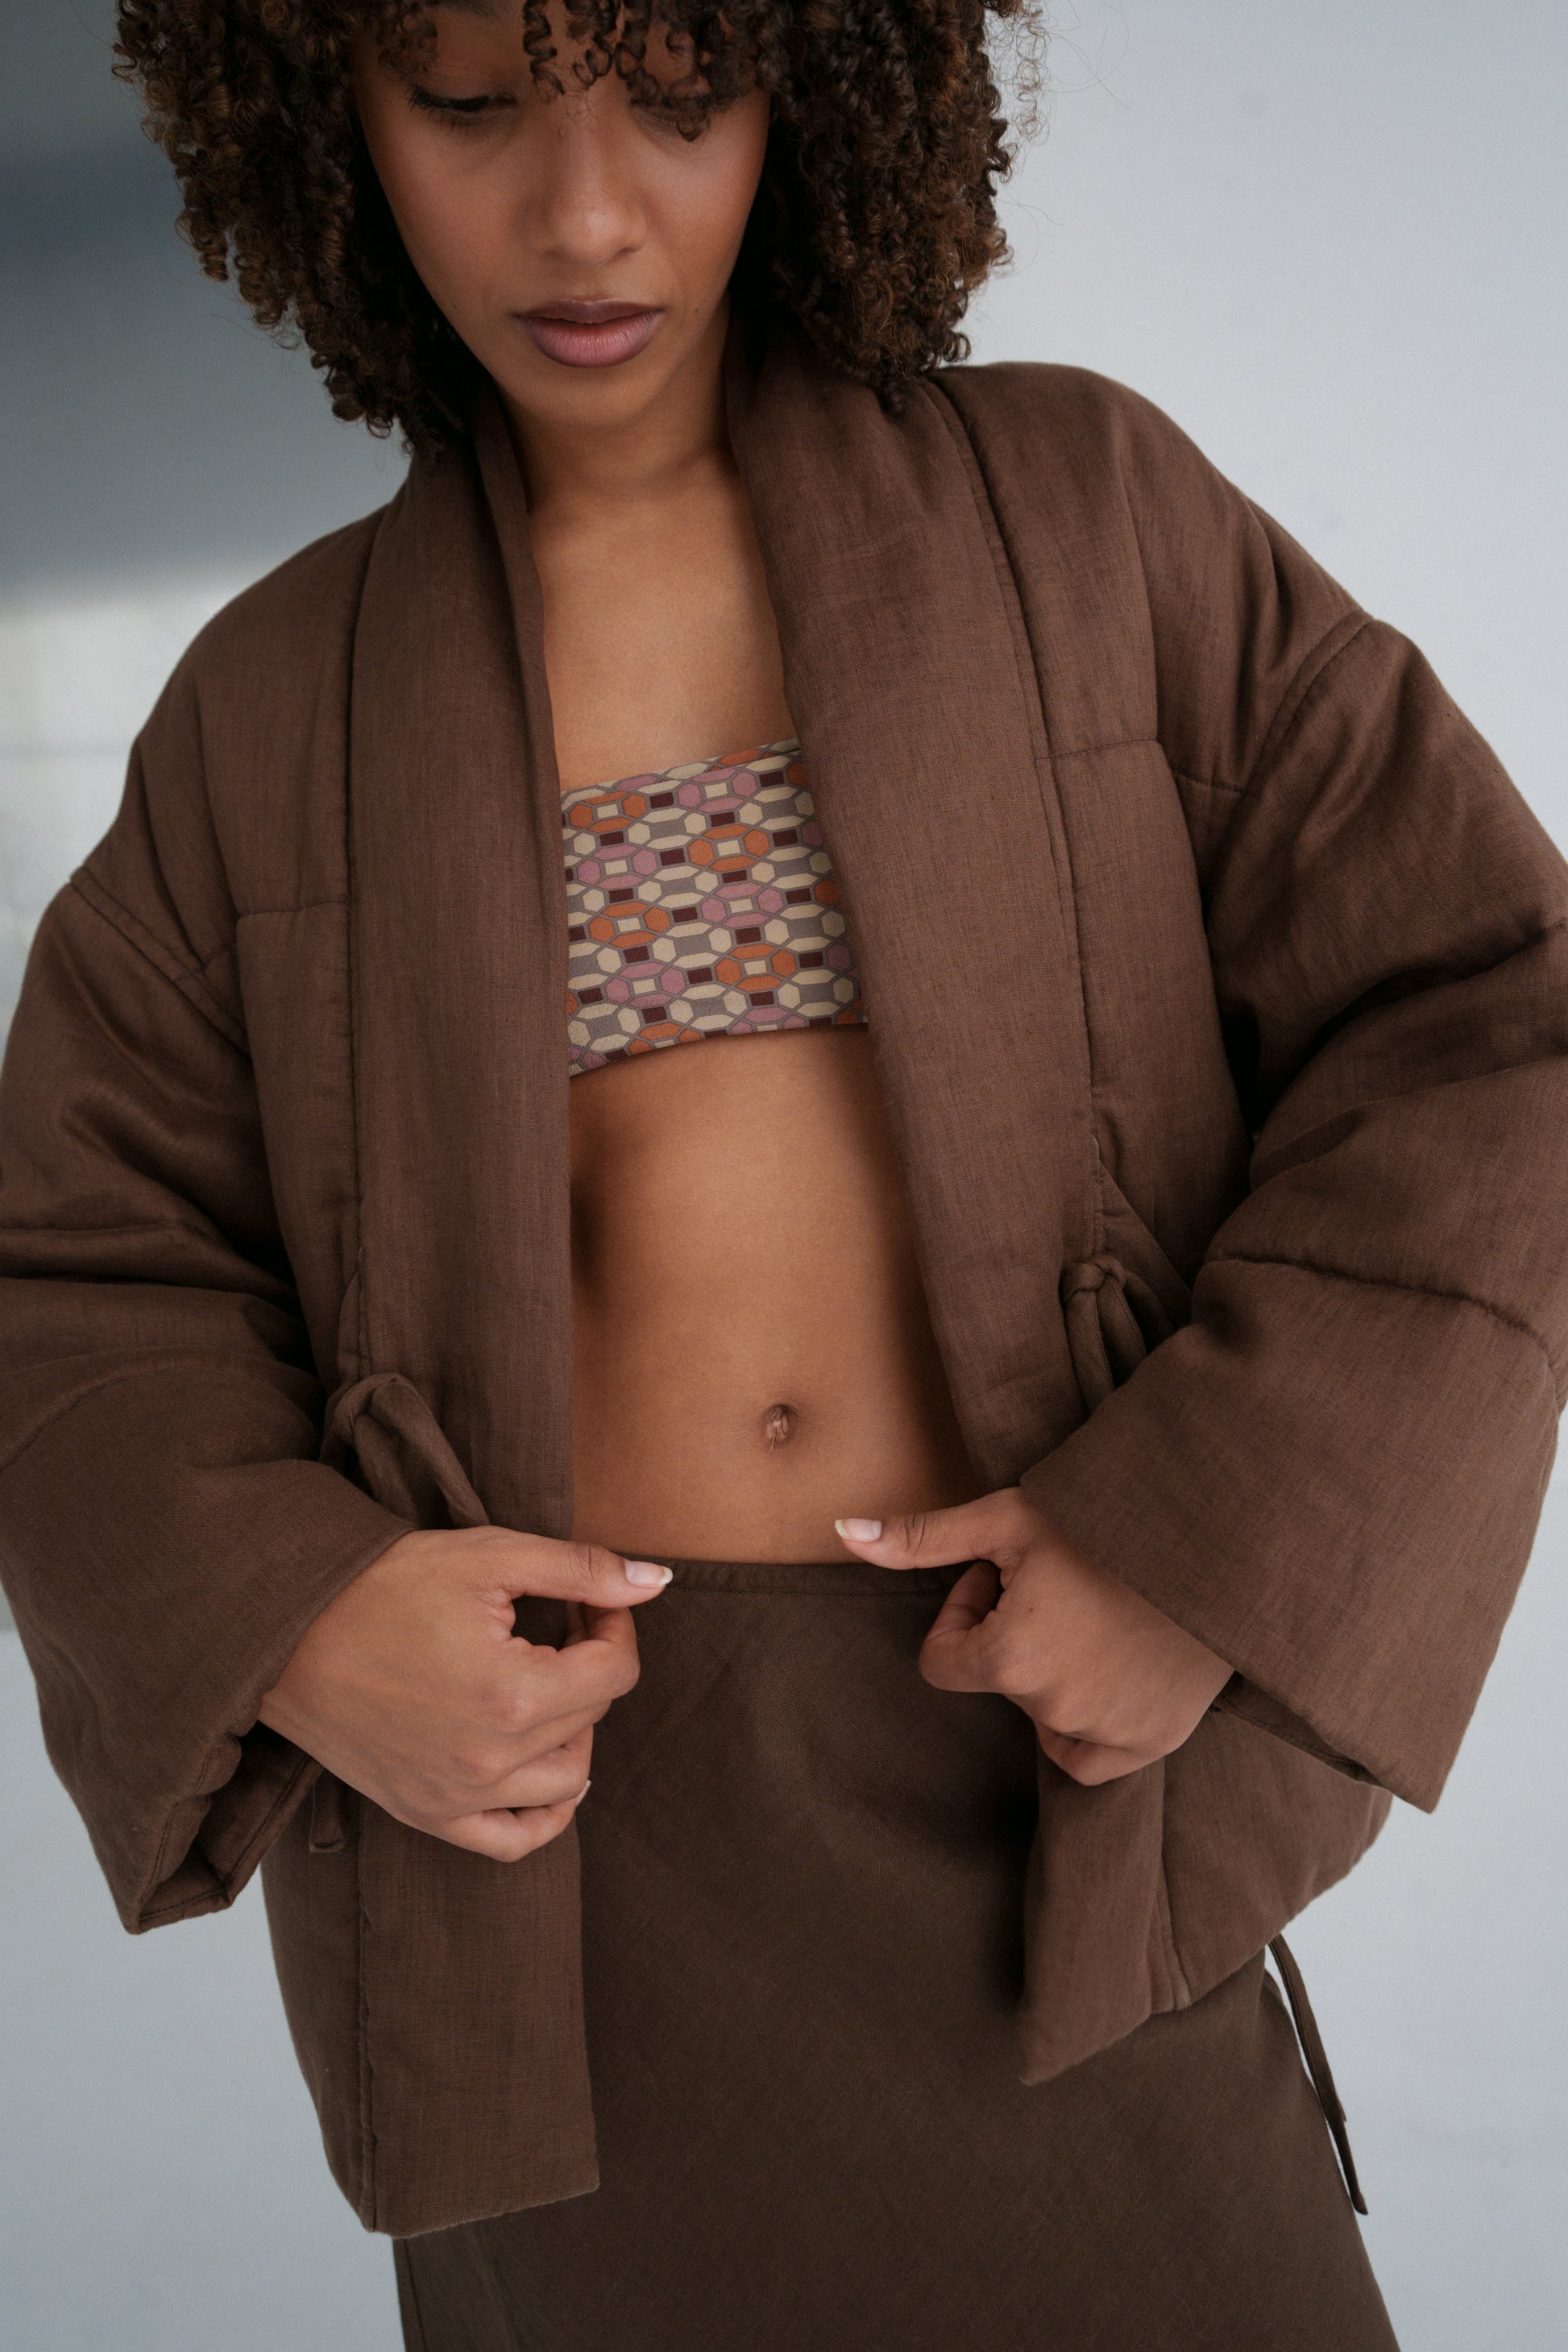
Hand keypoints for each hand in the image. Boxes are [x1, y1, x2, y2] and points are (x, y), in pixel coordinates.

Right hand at [257, 1527, 672, 1859]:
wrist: (285, 1631)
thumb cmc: (382, 1585)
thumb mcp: (489, 1557)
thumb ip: (581, 1569)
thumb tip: (659, 1582)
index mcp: (512, 1696)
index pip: (614, 1671)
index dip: (614, 1622)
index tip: (590, 1594)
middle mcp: (490, 1762)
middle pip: (590, 1716)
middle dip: (590, 1659)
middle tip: (560, 1616)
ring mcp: (456, 1798)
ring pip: (566, 1780)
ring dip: (575, 1728)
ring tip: (547, 1680)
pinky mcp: (427, 1814)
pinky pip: (514, 1840)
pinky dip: (547, 1812)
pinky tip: (550, 1767)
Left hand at [835, 1489, 1229, 1784]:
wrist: (1216, 1533)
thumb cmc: (1105, 1517)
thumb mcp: (1007, 1518)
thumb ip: (922, 1539)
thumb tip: (841, 1529)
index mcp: (1011, 1658)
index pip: (942, 1662)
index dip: (964, 1613)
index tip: (1003, 1575)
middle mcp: (1057, 1708)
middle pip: (997, 1684)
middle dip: (1013, 1635)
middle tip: (1061, 1583)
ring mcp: (1109, 1732)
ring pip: (1041, 1719)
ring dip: (1052, 1676)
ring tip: (1092, 1616)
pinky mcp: (1153, 1741)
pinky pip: (1090, 1756)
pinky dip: (1089, 1722)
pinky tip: (1112, 1663)